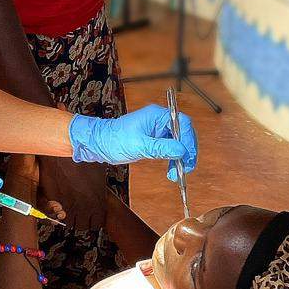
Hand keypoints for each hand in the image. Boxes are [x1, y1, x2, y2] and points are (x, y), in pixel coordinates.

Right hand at [37, 159, 108, 233]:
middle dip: (81, 219)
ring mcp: (66, 205)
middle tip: (80, 211)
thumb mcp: (100, 170)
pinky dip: (56, 210)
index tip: (92, 214)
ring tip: (69, 207)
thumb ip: (99, 186)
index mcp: (97, 201)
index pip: (97, 223)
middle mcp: (82, 207)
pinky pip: (54, 213)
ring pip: (67, 222)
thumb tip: (99, 188)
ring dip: (68, 216)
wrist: (64, 147)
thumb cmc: (83, 155)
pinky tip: (59, 201)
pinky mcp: (52, 200)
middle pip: (81, 226)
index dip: (94, 218)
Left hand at [68, 104, 196, 176]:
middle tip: (186, 168)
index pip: (182, 123)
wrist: (100, 144)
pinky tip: (172, 170)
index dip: (188, 140)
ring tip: (177, 173)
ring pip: (179, 142)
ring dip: (181, 158)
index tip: (187, 156)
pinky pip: (171, 148)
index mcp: (157, 115)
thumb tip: (182, 151)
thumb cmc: (115, 140)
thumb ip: (161, 148)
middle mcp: (160, 120)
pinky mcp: (155, 140)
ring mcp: (158, 130)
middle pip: (184, 133)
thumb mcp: (139, 145)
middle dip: (186, 151)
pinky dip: (174, 159)